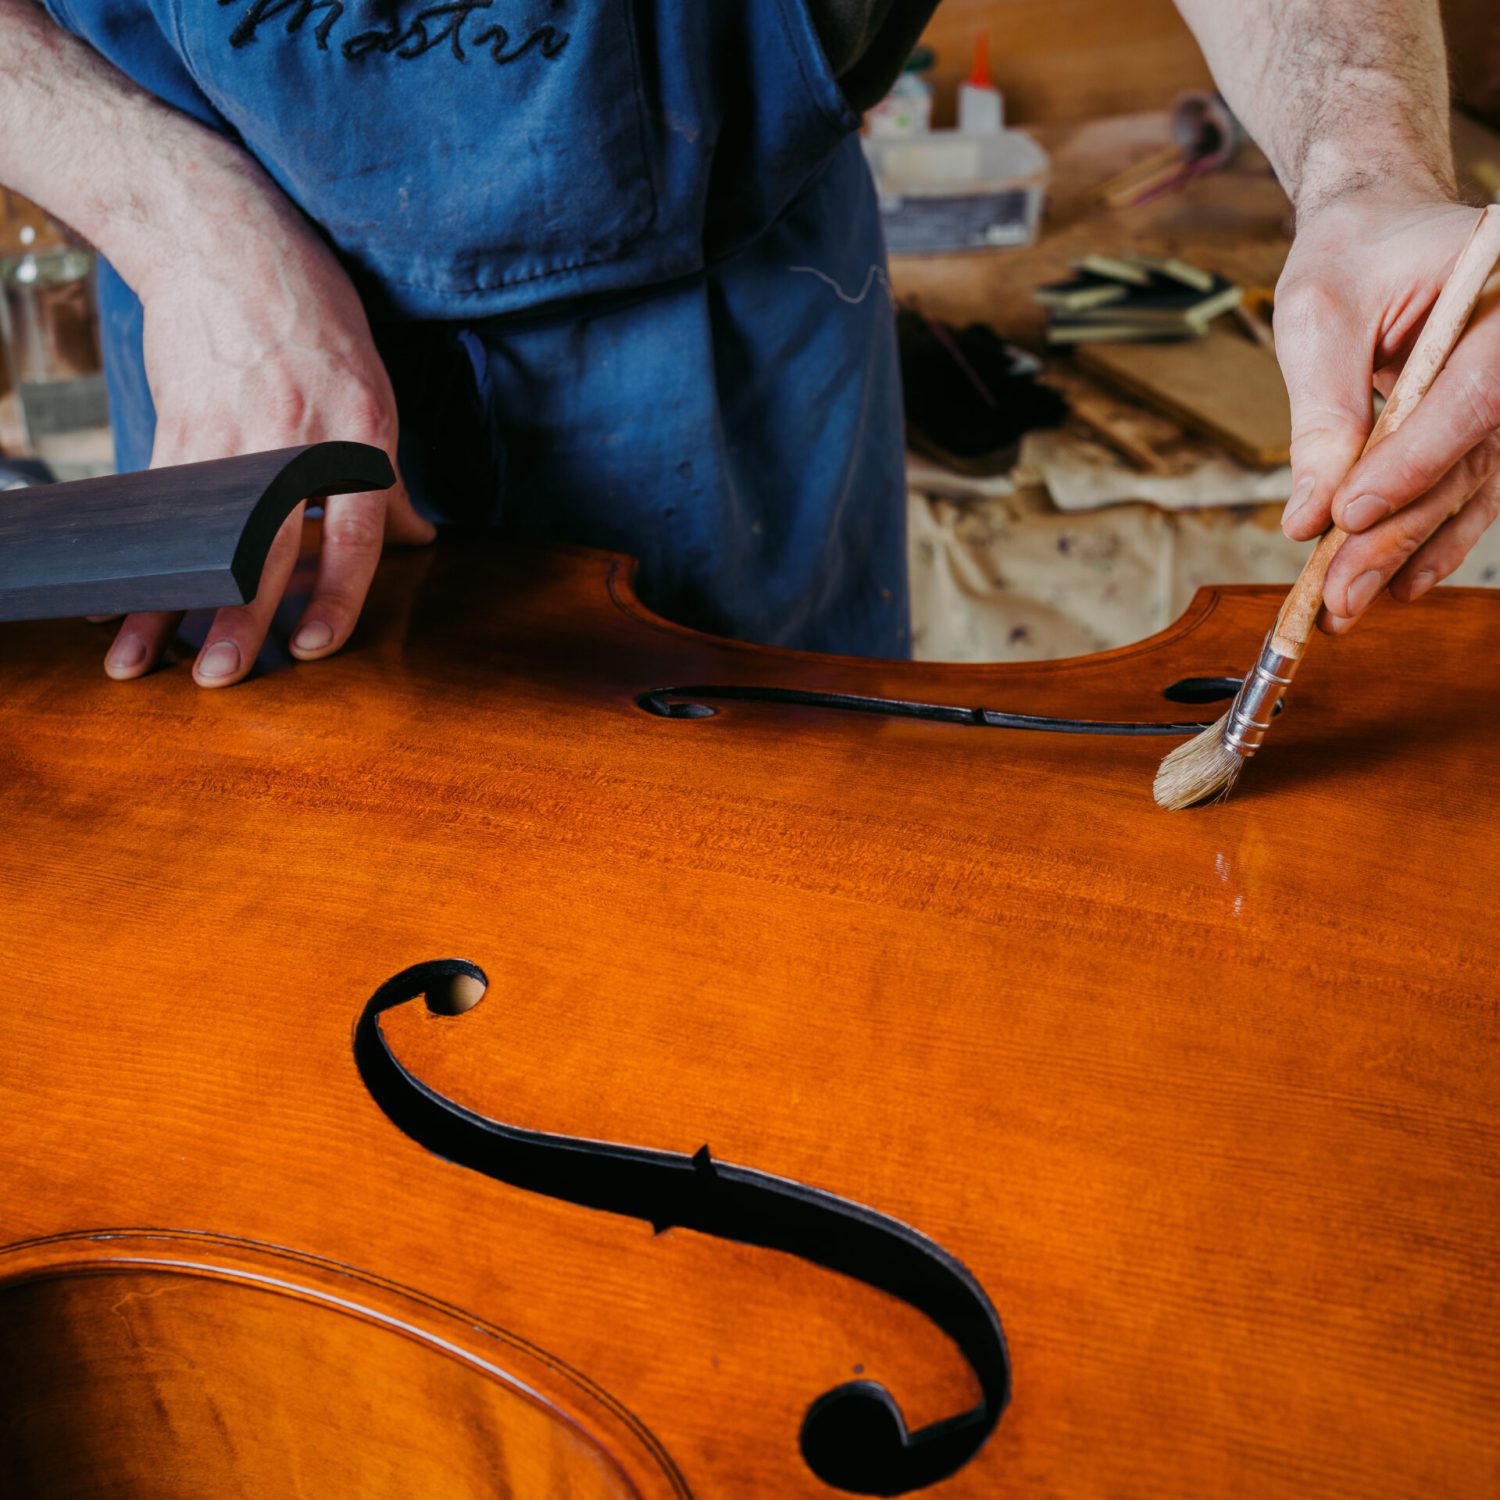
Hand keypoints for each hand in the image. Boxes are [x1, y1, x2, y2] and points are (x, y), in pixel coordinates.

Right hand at [103, 200, 433, 686]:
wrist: (220, 233)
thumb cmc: (309, 311)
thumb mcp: (372, 382)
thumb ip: (385, 471)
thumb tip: (417, 538)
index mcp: (358, 430)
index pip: (356, 534)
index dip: (337, 596)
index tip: (315, 647)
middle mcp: (296, 436)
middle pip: (268, 547)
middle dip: (240, 618)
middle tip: (222, 678)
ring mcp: (229, 429)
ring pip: (200, 536)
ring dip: (165, 603)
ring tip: (137, 662)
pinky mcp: (176, 420)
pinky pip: (156, 505)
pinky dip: (135, 554)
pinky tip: (110, 598)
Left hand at [1275, 192, 1499, 631]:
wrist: (1378, 228)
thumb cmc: (1351, 257)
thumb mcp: (1319, 318)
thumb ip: (1322, 416)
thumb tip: (1310, 519)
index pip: (1471, 395)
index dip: (1412, 464)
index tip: (1347, 518)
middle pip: (1471, 456)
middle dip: (1399, 531)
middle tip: (1338, 594)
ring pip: (1472, 486)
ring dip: (1410, 551)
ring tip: (1350, 603)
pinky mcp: (1489, 425)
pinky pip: (1471, 490)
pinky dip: (1432, 539)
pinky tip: (1397, 582)